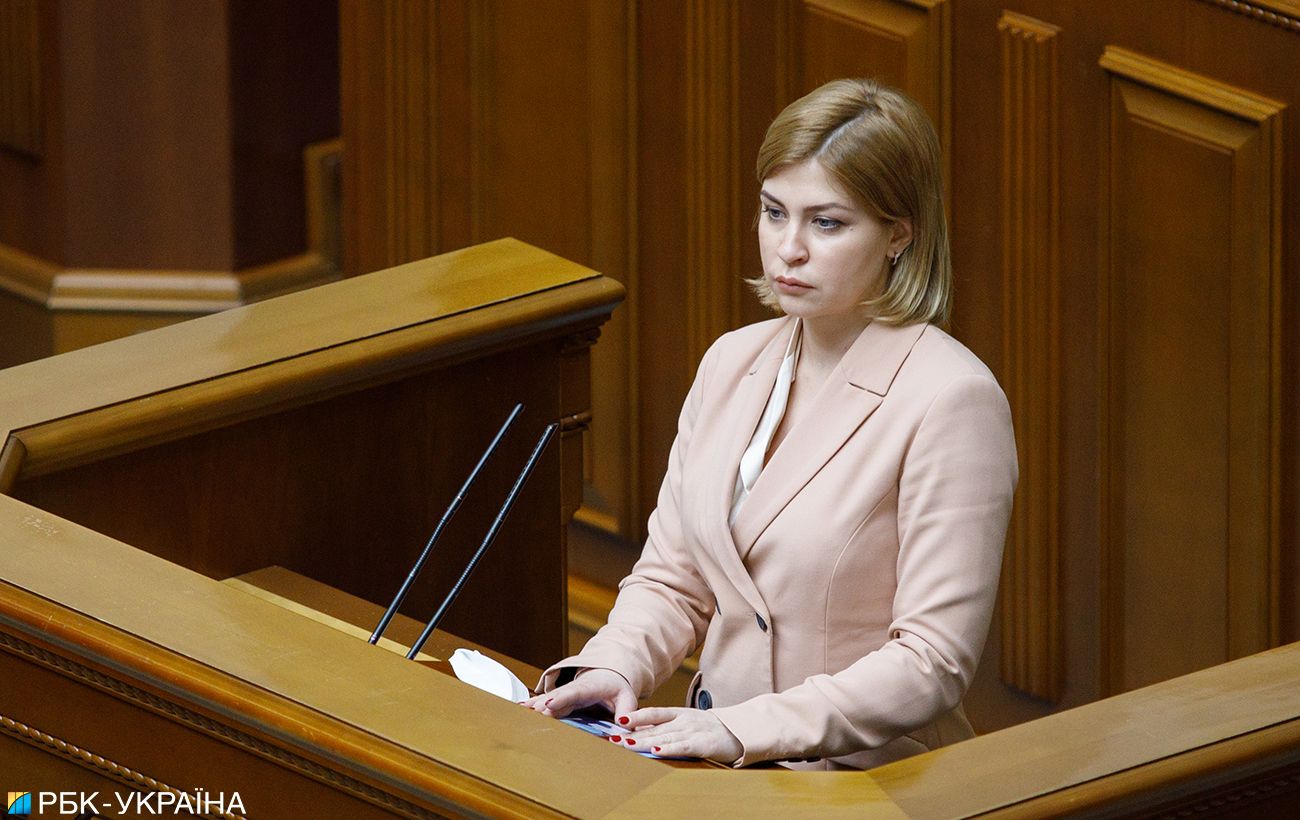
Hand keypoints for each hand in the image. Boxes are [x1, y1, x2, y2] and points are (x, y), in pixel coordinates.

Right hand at [522, 668, 636, 718]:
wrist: (609, 674)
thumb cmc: (617, 686)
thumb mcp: (626, 697)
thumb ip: (627, 710)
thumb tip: (625, 724)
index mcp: (589, 687)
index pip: (574, 692)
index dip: (562, 698)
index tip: (550, 704)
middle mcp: (573, 689)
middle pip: (556, 697)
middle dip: (543, 705)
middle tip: (531, 714)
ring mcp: (564, 693)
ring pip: (547, 699)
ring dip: (534, 705)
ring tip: (520, 712)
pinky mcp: (559, 699)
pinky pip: (544, 701)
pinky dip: (532, 705)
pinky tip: (519, 710)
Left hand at [614, 707, 742, 763]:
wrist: (739, 731)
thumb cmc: (709, 729)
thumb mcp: (687, 723)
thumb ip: (666, 727)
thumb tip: (639, 733)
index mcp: (679, 713)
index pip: (654, 713)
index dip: (636, 716)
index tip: (617, 722)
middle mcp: (684, 720)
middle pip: (654, 728)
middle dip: (632, 734)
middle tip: (613, 739)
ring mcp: (693, 731)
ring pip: (665, 737)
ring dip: (644, 742)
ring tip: (627, 744)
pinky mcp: (703, 744)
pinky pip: (683, 747)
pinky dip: (669, 749)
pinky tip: (656, 752)